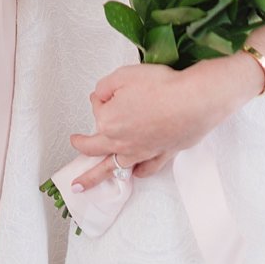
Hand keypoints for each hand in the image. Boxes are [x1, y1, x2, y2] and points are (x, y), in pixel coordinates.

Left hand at [68, 58, 256, 189]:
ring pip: (116, 167)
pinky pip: (147, 168)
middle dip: (80, 152)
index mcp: (108, 122)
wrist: (195, 100)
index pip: (97, 110)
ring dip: (98, 177)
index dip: (102, 98)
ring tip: (85, 187)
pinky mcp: (162, 154)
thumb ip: (105, 88)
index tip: (108, 93)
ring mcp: (142, 151)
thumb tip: (101, 97)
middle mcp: (122, 141)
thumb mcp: (122, 76)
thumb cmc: (160, 87)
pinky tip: (136, 174)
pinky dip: (139, 172)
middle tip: (70, 160)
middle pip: (94, 150)